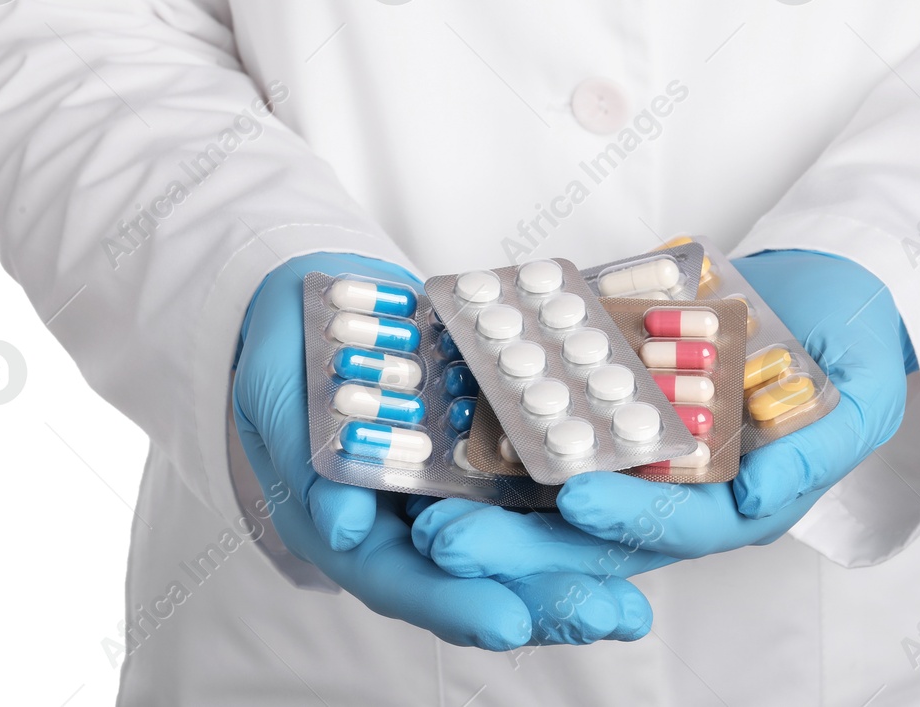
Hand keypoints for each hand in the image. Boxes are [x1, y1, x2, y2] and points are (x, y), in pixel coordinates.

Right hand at [234, 252, 652, 647]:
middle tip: (612, 616)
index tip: (510, 624)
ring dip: (577, 571)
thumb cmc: (285, 353)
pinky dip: (585, 503)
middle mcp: (409, 523)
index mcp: (350, 528)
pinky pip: (539, 483)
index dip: (456, 605)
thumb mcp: (280, 401)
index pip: (403, 581)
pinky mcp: (490, 451)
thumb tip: (346, 528)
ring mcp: (454, 490)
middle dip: (544, 601)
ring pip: (518, 544)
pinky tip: (639, 512)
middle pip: (477, 579)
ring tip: (634, 603)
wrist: (314, 296)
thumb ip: (309, 465)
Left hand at [411, 249, 910, 575]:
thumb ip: (817, 450)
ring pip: (558, 500)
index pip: (679, 529)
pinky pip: (553, 436)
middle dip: (522, 546)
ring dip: (492, 510)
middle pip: (597, 537)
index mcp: (742, 503)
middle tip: (445, 538)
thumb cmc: (856, 342)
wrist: (831, 290)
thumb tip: (759, 496)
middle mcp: (682, 495)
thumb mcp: (862, 395)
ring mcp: (641, 460)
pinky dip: (503, 439)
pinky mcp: (611, 417)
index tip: (573, 499)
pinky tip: (447, 431)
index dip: (629, 519)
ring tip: (422, 507)